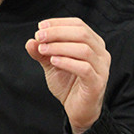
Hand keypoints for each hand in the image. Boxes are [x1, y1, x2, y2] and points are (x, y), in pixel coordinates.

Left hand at [25, 17, 109, 133]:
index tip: (40, 26)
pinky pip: (84, 68)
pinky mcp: (97, 83)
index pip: (78, 24)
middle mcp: (101, 53)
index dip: (58, 23)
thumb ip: (42, 52)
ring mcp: (102, 68)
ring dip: (60, 47)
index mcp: (93, 43)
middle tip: (39, 37)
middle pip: (82, 33)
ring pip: (84, 49)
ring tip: (43, 50)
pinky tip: (53, 61)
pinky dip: (67, 62)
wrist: (77, 110)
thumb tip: (31, 41)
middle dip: (57, 32)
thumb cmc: (68, 84)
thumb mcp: (51, 64)